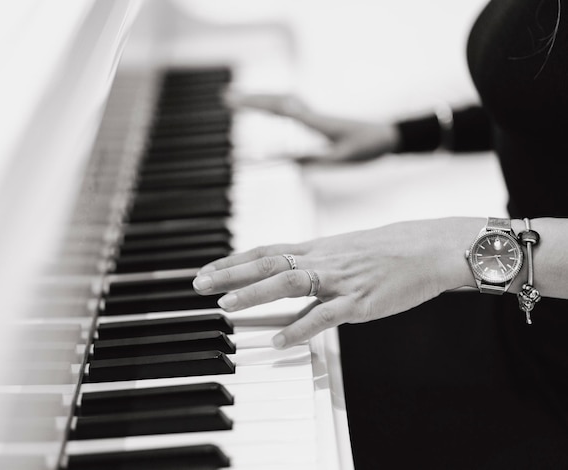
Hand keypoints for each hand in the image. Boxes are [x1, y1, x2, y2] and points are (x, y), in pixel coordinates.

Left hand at [193, 218, 480, 348]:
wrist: (430, 247)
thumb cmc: (389, 249)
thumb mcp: (345, 250)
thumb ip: (315, 264)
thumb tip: (289, 278)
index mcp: (318, 247)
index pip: (266, 250)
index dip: (234, 259)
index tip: (207, 269)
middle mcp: (323, 259)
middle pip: (268, 262)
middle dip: (230, 273)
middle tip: (199, 284)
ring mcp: (340, 279)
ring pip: (289, 282)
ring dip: (254, 294)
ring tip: (226, 307)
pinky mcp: (360, 301)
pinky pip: (326, 315)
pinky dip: (301, 328)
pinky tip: (280, 341)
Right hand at [223, 91, 400, 162]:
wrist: (389, 136)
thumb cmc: (367, 148)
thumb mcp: (339, 158)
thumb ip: (310, 158)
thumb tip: (282, 160)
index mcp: (315, 122)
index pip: (278, 109)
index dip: (253, 105)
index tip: (232, 103)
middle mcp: (312, 114)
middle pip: (275, 101)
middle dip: (249, 99)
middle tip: (224, 98)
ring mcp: (314, 115)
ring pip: (282, 101)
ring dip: (259, 99)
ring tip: (236, 101)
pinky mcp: (318, 119)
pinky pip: (291, 108)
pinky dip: (274, 105)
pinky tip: (269, 108)